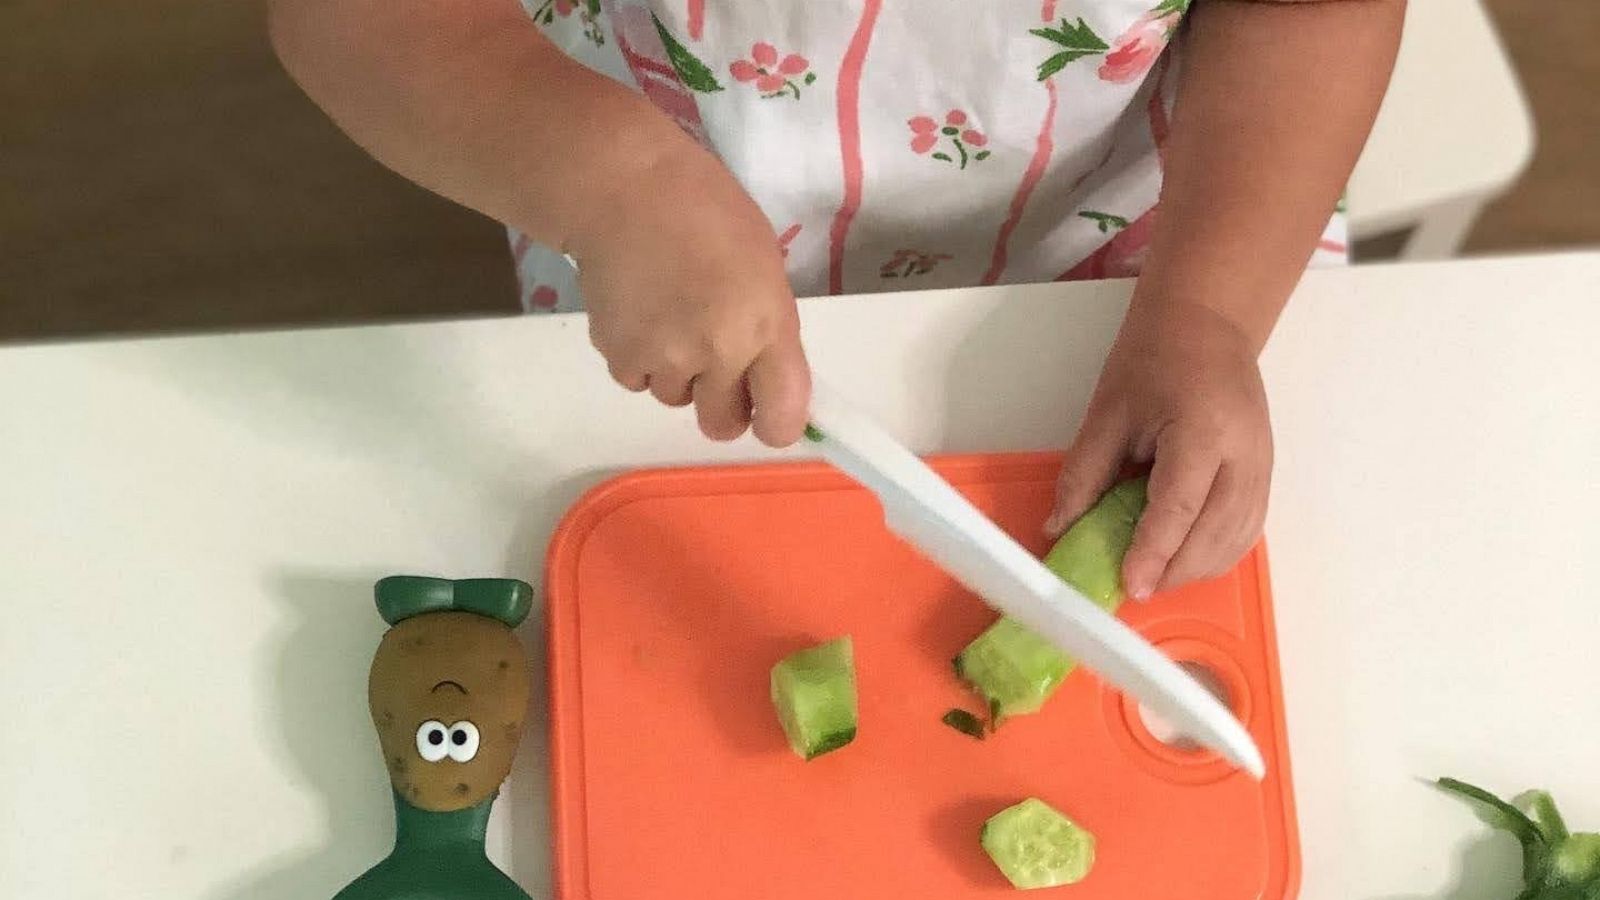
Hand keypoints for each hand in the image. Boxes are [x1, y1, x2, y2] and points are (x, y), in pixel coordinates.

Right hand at [567, 145, 810, 446]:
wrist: (623, 188)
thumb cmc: (706, 210)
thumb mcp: (764, 267)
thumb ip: (769, 328)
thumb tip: (767, 376)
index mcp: (765, 326)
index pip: (782, 418)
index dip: (777, 424)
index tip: (769, 413)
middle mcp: (717, 353)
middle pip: (723, 426)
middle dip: (722, 404)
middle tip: (714, 364)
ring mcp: (664, 359)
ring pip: (676, 398)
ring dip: (677, 372)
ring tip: (669, 314)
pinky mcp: (619, 356)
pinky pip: (638, 380)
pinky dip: (639, 357)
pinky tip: (640, 311)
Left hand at [1048, 305, 1272, 598]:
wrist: (1208, 323)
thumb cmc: (1156, 358)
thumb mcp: (1108, 411)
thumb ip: (1085, 472)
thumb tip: (1059, 526)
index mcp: (1203, 430)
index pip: (1180, 505)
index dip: (1154, 550)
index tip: (1129, 583)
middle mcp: (1245, 455)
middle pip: (1215, 534)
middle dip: (1174, 570)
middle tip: (1132, 587)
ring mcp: (1263, 467)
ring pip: (1236, 540)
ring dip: (1195, 568)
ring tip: (1152, 577)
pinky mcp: (1265, 475)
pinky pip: (1246, 530)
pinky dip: (1215, 554)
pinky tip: (1182, 560)